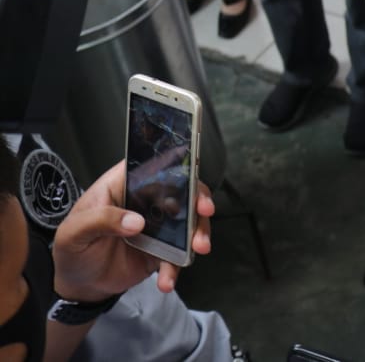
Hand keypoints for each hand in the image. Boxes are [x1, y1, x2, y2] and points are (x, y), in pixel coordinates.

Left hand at [52, 161, 214, 300]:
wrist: (79, 287)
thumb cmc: (71, 251)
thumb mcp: (74, 233)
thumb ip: (100, 221)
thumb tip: (136, 221)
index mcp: (123, 186)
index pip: (152, 166)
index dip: (175, 167)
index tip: (188, 180)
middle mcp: (146, 200)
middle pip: (182, 189)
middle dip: (198, 198)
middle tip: (205, 211)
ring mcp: (159, 224)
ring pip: (189, 220)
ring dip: (198, 232)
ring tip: (198, 249)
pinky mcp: (164, 248)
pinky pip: (180, 252)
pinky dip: (178, 266)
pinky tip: (166, 281)